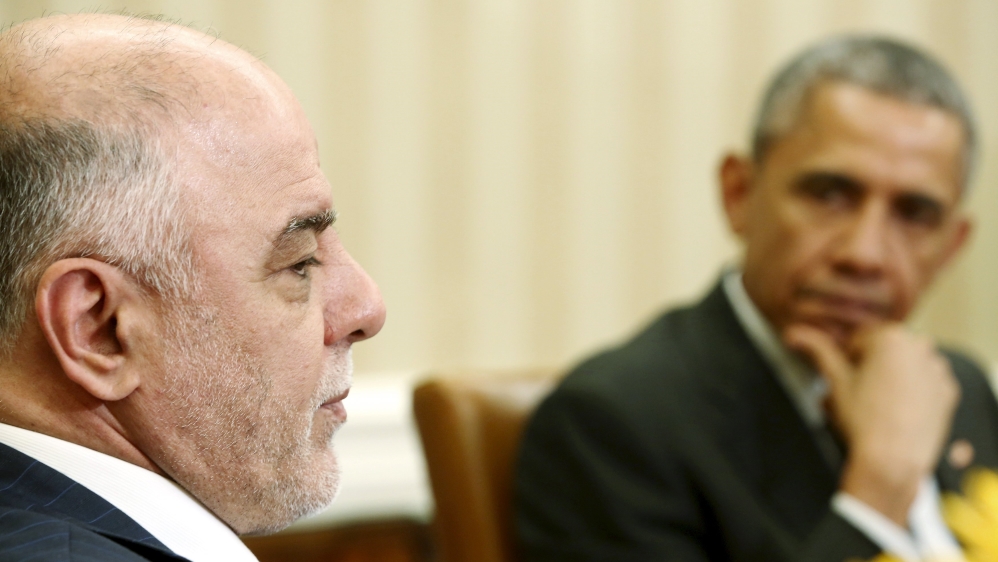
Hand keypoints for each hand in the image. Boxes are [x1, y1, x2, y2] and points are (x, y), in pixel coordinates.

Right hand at [784, 323, 959, 525]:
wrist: (894, 459)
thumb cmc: (864, 421)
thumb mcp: (835, 381)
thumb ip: (817, 351)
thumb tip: (794, 333)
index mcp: (890, 338)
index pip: (858, 340)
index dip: (846, 361)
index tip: (845, 381)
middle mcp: (919, 347)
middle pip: (884, 350)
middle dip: (870, 367)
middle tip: (859, 395)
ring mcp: (937, 369)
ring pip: (905, 364)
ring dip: (891, 377)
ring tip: (878, 405)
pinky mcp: (948, 390)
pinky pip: (925, 382)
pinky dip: (913, 391)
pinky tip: (898, 411)